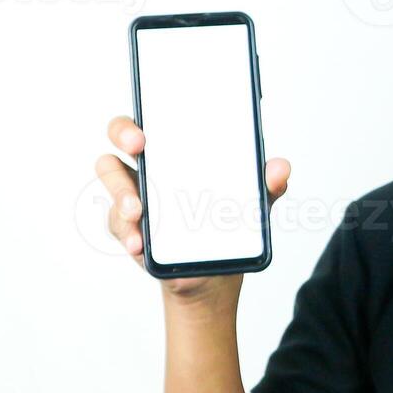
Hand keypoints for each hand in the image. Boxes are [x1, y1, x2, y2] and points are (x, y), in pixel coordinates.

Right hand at [95, 115, 291, 301]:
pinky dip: (128, 232)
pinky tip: (139, 244)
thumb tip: (282, 168)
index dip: (140, 119)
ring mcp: (132, 196)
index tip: (145, 131)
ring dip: (121, 194)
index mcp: (175, 152)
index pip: (150, 122)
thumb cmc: (226, 223)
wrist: (212, 272)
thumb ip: (265, 185)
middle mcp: (147, 168)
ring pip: (111, 180)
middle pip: (118, 139)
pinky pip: (117, 223)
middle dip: (123, 136)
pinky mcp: (126, 226)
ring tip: (138, 214)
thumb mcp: (252, 204)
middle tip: (139, 149)